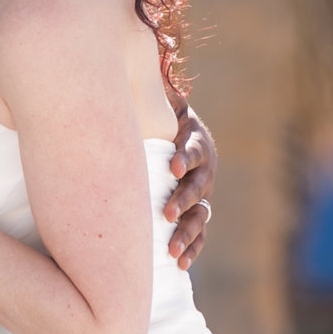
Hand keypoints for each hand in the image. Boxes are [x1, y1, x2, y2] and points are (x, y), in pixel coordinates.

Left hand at [161, 104, 213, 270]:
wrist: (177, 133)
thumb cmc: (158, 119)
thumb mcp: (158, 103)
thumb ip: (149, 95)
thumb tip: (129, 68)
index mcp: (195, 143)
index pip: (193, 150)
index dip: (184, 158)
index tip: (172, 168)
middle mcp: (203, 171)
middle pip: (197, 188)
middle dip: (182, 201)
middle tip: (165, 213)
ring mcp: (201, 195)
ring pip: (199, 217)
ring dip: (186, 233)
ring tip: (172, 252)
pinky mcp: (195, 213)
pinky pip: (198, 234)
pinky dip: (191, 249)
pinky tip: (180, 265)